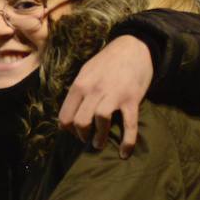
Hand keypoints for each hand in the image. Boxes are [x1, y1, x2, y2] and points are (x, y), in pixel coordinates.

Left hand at [58, 34, 151, 157]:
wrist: (134, 47)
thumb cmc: (108, 61)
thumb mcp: (86, 71)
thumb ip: (79, 90)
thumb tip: (71, 111)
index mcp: (80, 84)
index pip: (65, 114)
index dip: (67, 128)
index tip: (73, 132)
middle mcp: (94, 90)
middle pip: (80, 121)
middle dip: (81, 135)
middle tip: (87, 140)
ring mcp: (113, 94)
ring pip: (100, 122)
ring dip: (99, 138)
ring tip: (99, 144)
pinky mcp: (131, 99)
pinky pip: (129, 124)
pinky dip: (127, 141)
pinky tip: (125, 152)